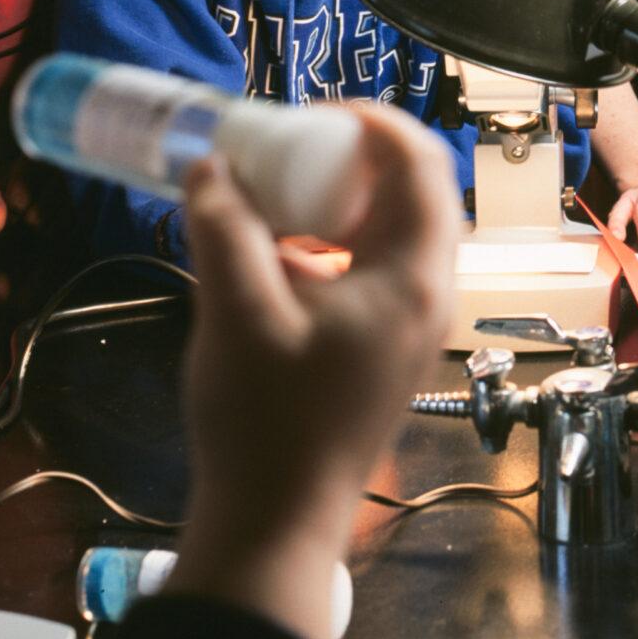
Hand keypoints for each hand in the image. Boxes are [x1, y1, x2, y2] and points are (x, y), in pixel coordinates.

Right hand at [166, 102, 461, 638]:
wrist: (277, 523)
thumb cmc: (266, 420)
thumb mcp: (235, 310)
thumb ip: (224, 227)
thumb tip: (211, 168)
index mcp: (411, 277)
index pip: (419, 164)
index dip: (369, 122)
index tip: (305, 114)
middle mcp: (426, 297)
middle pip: (410, 195)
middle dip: (347, 161)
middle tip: (283, 152)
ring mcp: (409, 330)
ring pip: (387, 236)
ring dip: (334, 206)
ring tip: (270, 200)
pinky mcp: (383, 354)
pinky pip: (369, 275)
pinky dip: (328, 249)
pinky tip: (270, 262)